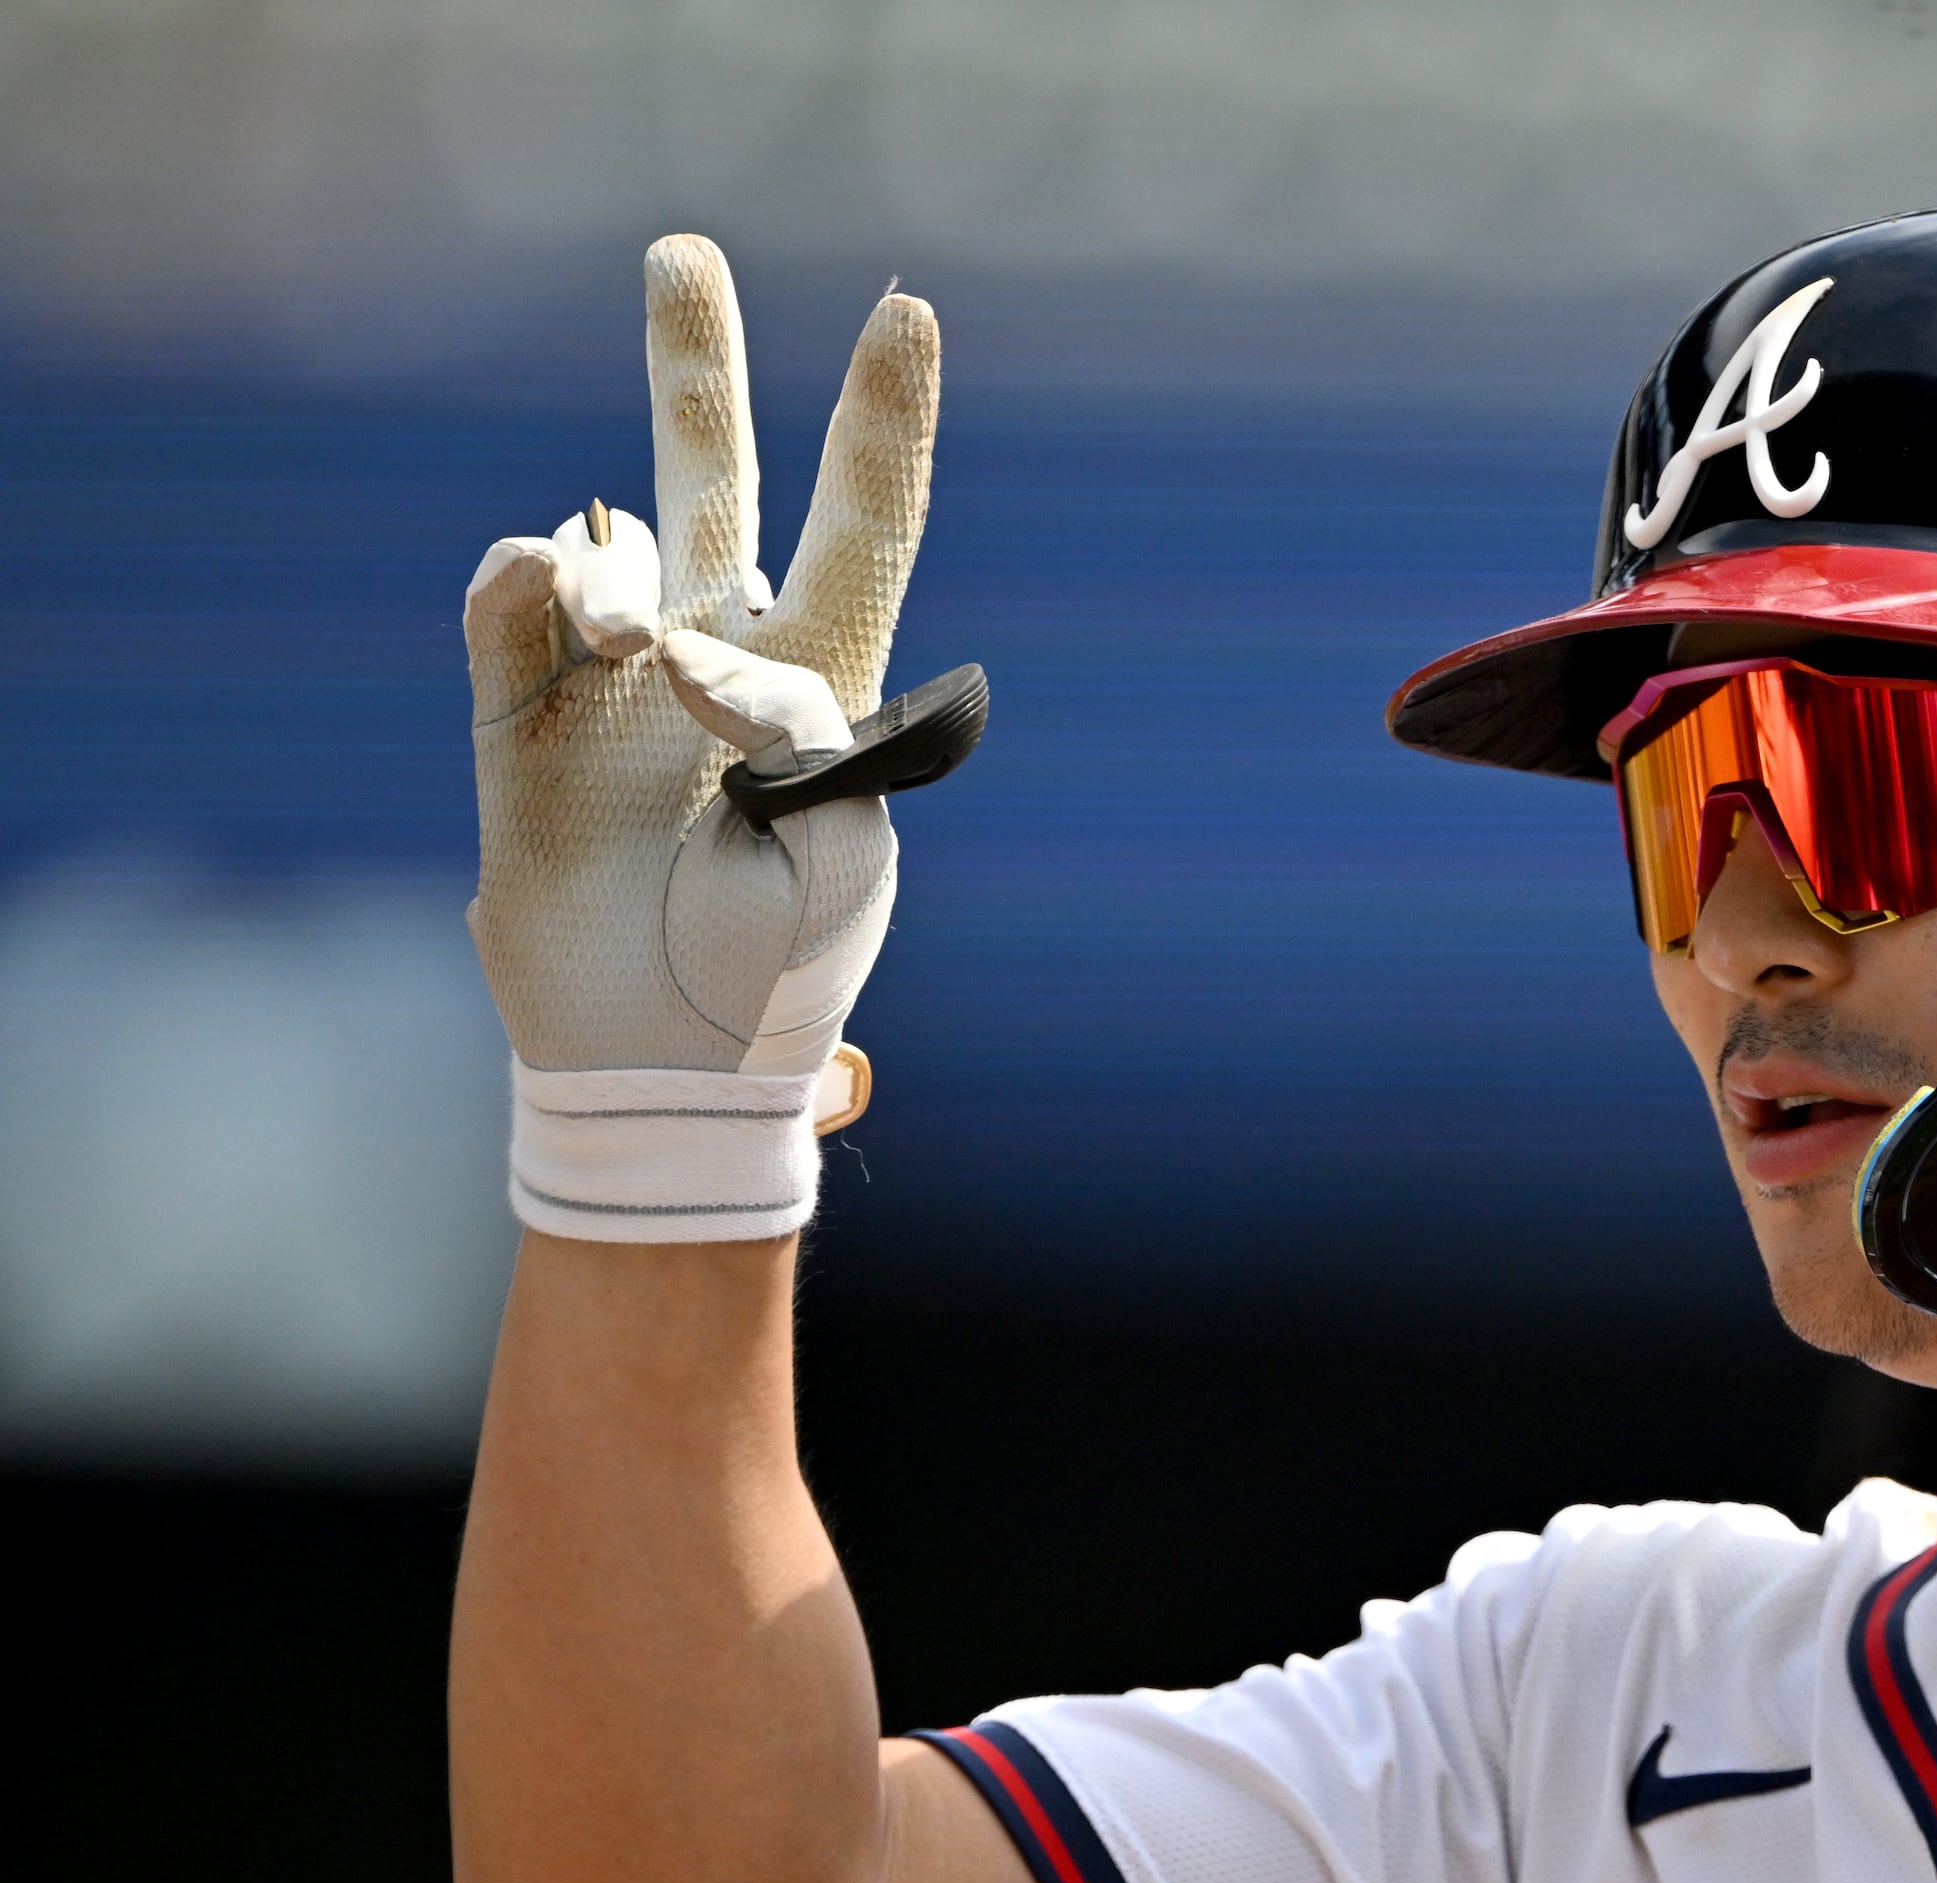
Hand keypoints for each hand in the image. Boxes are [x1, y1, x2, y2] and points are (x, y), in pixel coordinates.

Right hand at [464, 234, 937, 1241]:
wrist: (661, 1062)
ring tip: (637, 655)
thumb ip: (791, 722)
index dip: (881, 422)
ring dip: (622, 573)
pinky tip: (570, 623)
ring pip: (605, 538)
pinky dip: (541, 591)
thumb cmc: (777, 968)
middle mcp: (714, 654)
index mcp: (822, 684)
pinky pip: (516, 595)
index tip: (905, 313)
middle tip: (680, 249)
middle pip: (711, 477)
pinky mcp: (517, 712)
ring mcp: (610, 677)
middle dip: (692, 363)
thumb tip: (679, 644)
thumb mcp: (836, 845)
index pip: (863, 525)